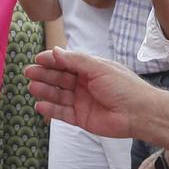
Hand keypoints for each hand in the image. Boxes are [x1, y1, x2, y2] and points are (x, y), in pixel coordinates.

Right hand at [25, 48, 152, 138]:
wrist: (139, 113)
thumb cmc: (124, 87)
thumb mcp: (99, 67)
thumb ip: (76, 60)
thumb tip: (56, 50)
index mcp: (90, 69)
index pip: (66, 63)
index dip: (52, 60)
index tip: (37, 59)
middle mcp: (84, 84)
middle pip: (59, 78)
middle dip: (44, 75)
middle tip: (29, 72)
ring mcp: (82, 101)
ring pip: (58, 95)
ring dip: (45, 91)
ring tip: (32, 88)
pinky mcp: (81, 118)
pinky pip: (62, 113)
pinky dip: (51, 110)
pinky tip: (40, 105)